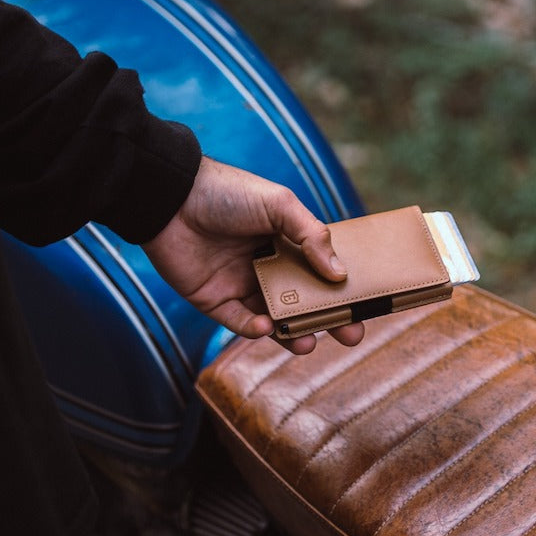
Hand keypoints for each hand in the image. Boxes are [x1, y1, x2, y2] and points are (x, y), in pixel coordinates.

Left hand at [142, 157, 364, 354]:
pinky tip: (265, 327)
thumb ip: (311, 235)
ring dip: (292, 333)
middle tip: (351, 335)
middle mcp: (267, 266)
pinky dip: (253, 329)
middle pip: (303, 301)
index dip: (342, 291)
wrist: (171, 198)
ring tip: (308, 343)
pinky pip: (239, 323)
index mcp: (286, 242)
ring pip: (274, 319)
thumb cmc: (227, 193)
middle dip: (327, 320)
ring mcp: (242, 285)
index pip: (321, 272)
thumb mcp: (279, 205)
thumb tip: (339, 273)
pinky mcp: (214, 300)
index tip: (365, 306)